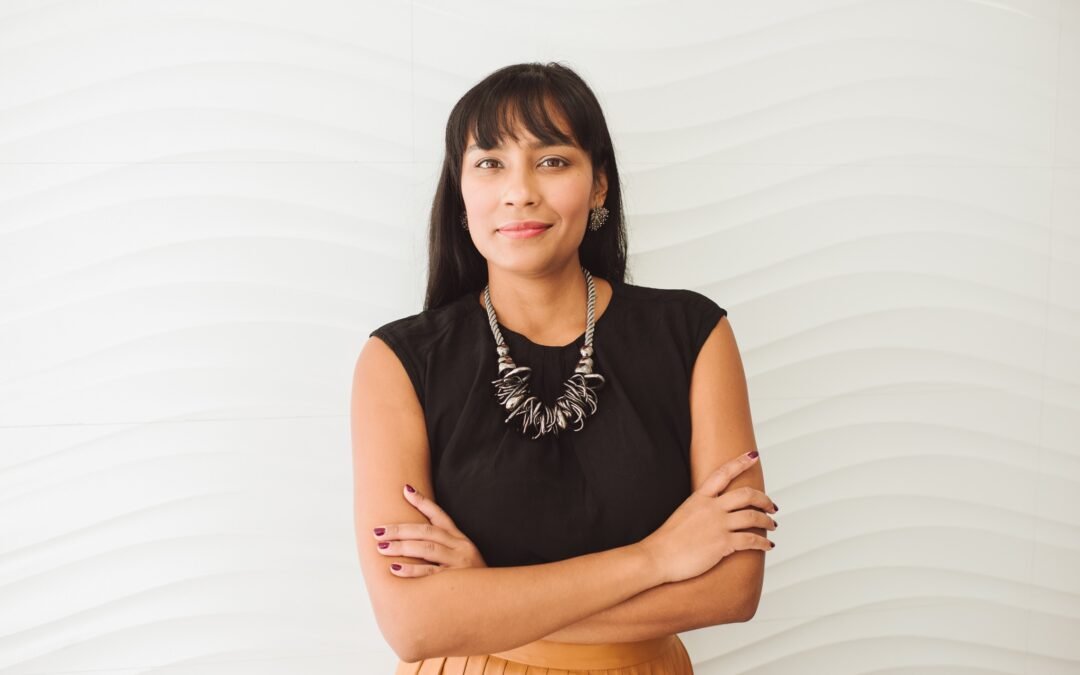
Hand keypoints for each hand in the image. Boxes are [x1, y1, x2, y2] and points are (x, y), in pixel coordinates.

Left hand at [372, 484, 487, 575]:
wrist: (495, 598)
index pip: (440, 516)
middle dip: (400, 530)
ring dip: (401, 546)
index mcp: (460, 539)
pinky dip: (411, 570)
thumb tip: (414, 540)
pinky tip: (395, 568)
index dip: (423, 502)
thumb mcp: (463, 557)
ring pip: (427, 548)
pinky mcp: (456, 580)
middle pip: (426, 531)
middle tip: (377, 531)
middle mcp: (460, 547)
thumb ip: (444, 547)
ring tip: (381, 547)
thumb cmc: (473, 580)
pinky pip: (430, 572)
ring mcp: (459, 563)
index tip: (405, 490)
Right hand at [638, 450, 776, 583]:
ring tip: (772, 525)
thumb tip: (715, 512)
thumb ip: (701, 509)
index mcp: (700, 497)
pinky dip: (763, 543)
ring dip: (767, 521)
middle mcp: (711, 508)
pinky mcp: (723, 544)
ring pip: (753, 517)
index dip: (740, 462)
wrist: (658, 556)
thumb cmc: (667, 539)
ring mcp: (718, 525)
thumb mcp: (684, 513)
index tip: (754, 456)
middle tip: (771, 506)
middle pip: (746, 495)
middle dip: (763, 499)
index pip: (723, 473)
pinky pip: (751, 540)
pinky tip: (767, 546)